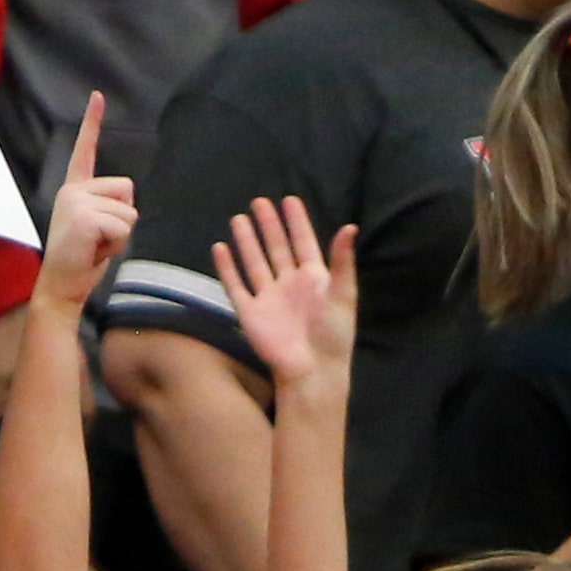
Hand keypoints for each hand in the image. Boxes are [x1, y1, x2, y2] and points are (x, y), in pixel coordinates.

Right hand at [31, 92, 134, 311]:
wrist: (60, 286)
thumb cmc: (81, 261)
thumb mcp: (95, 227)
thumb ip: (107, 208)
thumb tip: (125, 209)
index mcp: (74, 189)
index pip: (86, 150)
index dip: (92, 122)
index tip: (97, 96)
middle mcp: (72, 191)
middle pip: (128, 191)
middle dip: (123, 219)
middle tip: (97, 240)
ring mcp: (75, 202)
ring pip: (129, 212)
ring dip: (120, 236)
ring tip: (95, 247)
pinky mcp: (83, 217)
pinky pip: (123, 226)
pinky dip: (116, 245)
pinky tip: (93, 251)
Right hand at [213, 194, 356, 387]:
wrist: (311, 370)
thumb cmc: (334, 335)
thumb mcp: (344, 295)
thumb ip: (343, 261)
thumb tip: (350, 227)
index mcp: (314, 279)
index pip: (303, 242)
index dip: (296, 222)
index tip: (289, 200)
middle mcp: (289, 284)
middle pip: (276, 248)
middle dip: (269, 225)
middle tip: (259, 202)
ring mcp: (268, 298)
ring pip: (254, 262)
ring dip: (247, 241)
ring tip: (239, 218)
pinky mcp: (250, 313)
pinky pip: (235, 285)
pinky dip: (227, 267)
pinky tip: (220, 248)